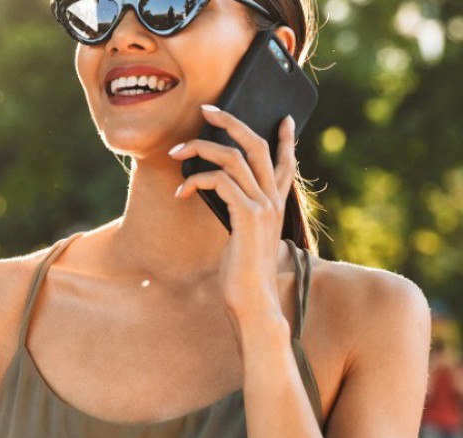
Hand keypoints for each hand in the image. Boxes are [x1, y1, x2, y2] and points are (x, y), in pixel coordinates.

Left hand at [169, 106, 296, 325]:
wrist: (253, 303)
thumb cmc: (242, 276)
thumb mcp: (244, 239)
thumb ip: (241, 215)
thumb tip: (224, 198)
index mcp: (275, 206)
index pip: (285, 163)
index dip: (286, 139)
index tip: (284, 119)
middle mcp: (273, 201)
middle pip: (257, 145)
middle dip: (231, 122)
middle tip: (207, 109)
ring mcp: (263, 207)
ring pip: (233, 158)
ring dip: (200, 148)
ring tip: (176, 151)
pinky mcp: (248, 216)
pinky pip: (220, 181)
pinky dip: (196, 181)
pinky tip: (181, 193)